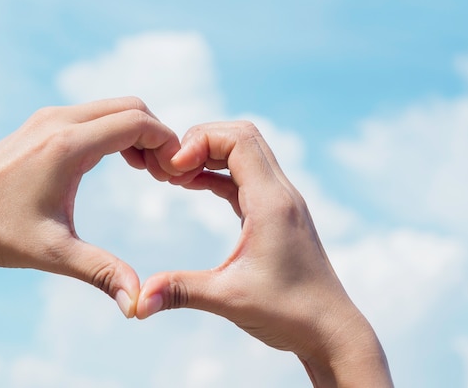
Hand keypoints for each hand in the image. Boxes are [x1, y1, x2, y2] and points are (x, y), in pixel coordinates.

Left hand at [0, 97, 179, 316]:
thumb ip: (102, 272)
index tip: (176, 174)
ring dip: (139, 132)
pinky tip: (122, 162)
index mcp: (67, 145)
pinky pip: (95, 114)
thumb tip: (138, 303)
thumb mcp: (53, 253)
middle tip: (166, 174)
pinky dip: (118, 130)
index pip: (136, 123)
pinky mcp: (44, 124)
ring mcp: (50, 118)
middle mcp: (59, 121)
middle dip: (158, 135)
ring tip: (148, 171)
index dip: (167, 143)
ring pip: (114, 108)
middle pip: (131, 107)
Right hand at [136, 121, 392, 386]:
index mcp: (271, 203)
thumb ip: (180, 291)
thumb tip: (137, 301)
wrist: (330, 329)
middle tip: (170, 168)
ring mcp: (281, 202)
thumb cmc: (289, 313)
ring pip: (245, 153)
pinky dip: (218, 174)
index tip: (172, 169)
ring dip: (210, 155)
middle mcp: (280, 193)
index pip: (238, 140)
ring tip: (176, 176)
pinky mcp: (276, 214)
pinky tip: (194, 186)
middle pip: (242, 136)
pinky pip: (245, 177)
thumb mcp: (229, 299)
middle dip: (202, 141)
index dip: (200, 141)